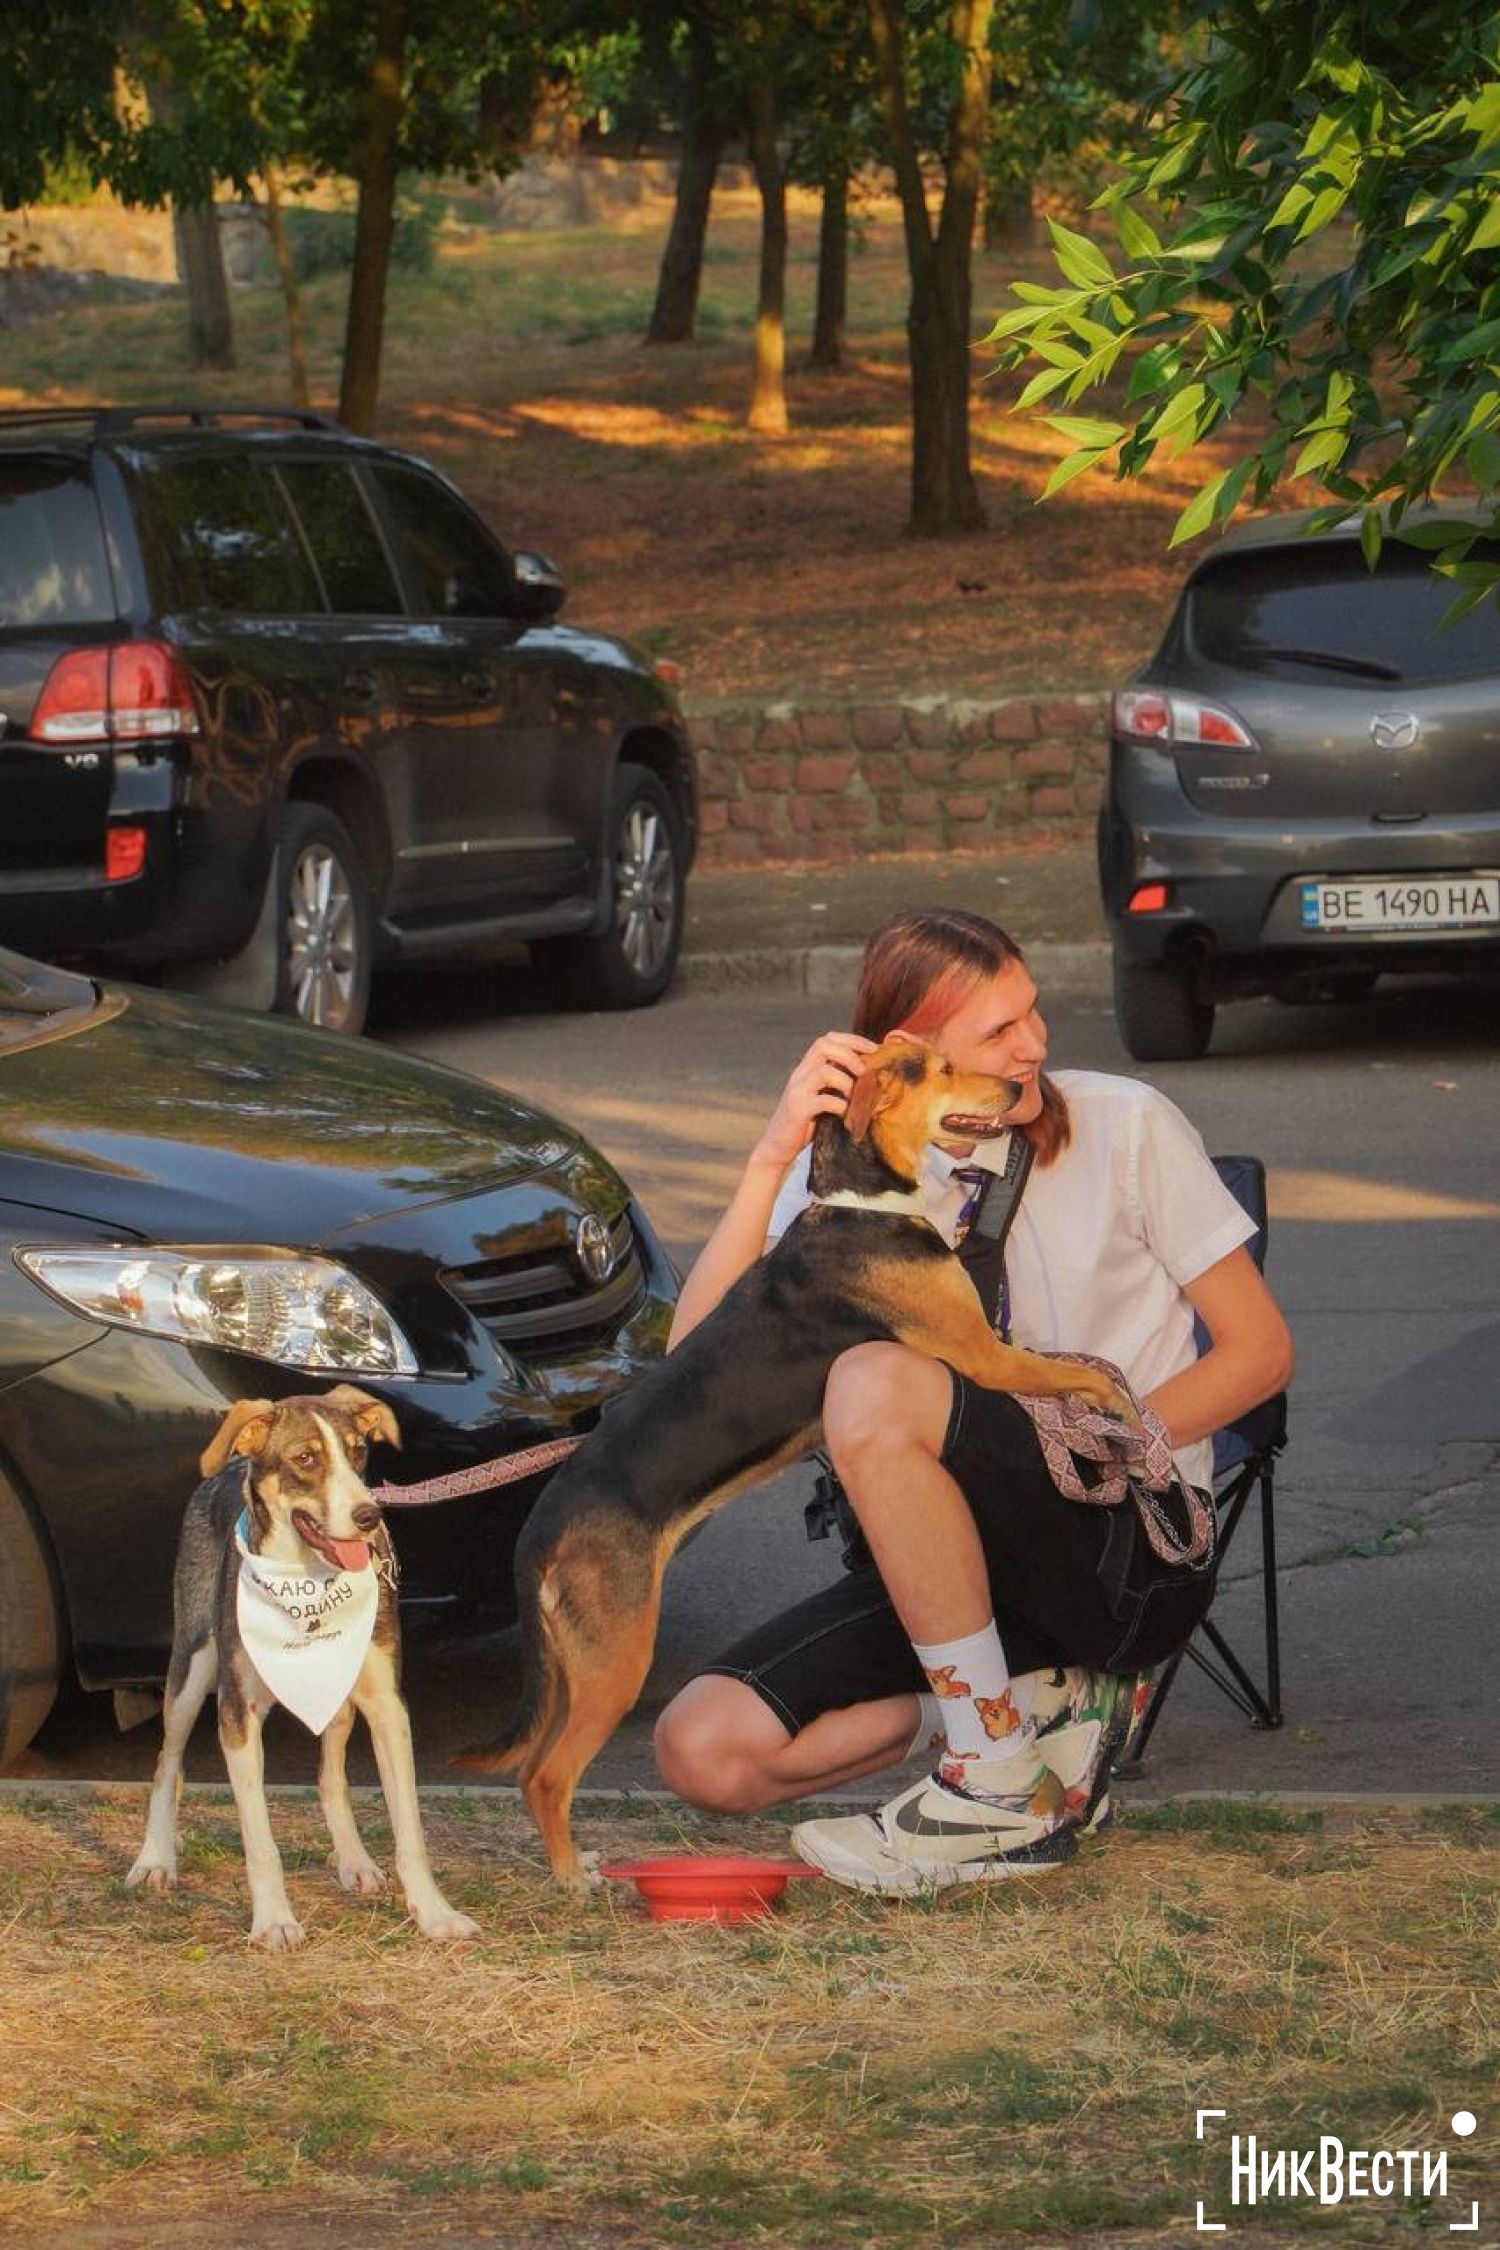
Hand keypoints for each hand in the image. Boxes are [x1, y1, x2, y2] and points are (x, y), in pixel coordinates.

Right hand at [752, 1031, 878, 1171]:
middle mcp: (800, 1074)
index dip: (853, 1040)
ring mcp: (797, 1091)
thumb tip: (873, 1077)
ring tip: (858, 1098)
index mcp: (807, 1068)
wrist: (777, 1147)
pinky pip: (823, 1101)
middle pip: (823, 1045)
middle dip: (850, 1055)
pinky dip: (842, 1106)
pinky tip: (848, 1115)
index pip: (827, 1039)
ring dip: (848, 1082)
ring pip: (824, 1071)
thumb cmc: (806, 1123)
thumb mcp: (823, 1098)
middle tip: (866, 1073)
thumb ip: (838, 1085)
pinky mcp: (797, 1110)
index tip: (875, 1050)